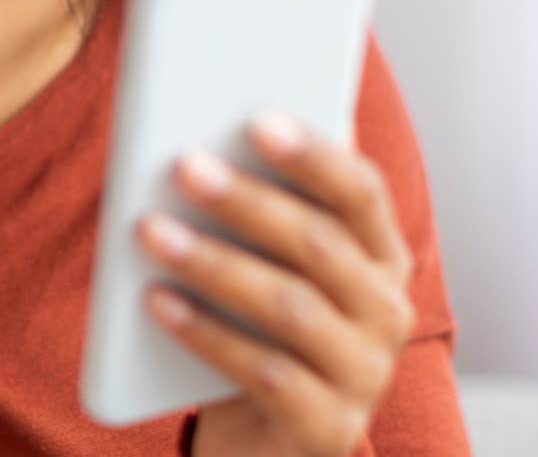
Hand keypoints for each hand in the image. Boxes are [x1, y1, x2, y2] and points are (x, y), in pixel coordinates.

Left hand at [135, 114, 416, 456]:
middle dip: (249, 201)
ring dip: (215, 262)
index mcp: (380, 255)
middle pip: (321, 244)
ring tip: (150, 230)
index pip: (362, 192)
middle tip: (184, 166)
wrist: (264, 441)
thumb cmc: (261, 327)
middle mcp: (387, 311)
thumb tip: (236, 115)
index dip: (314, 155)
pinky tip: (157, 303)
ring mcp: (364, 373)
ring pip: (291, 307)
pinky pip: (266, 374)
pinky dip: (206, 333)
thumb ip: (269, 199)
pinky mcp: (329, 427)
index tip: (257, 119)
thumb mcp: (270, 262)